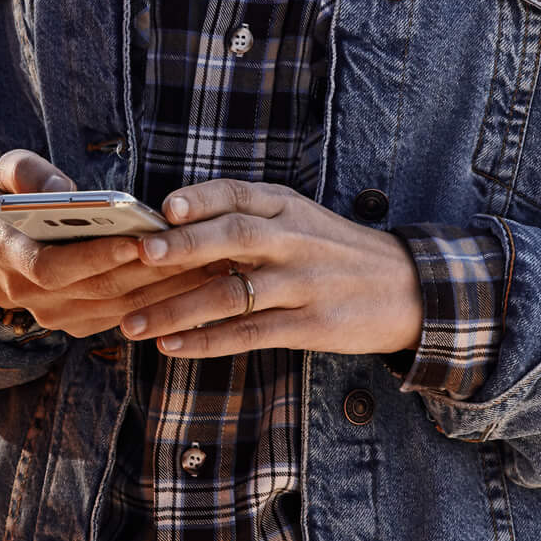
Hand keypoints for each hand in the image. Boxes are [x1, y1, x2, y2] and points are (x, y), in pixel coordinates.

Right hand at [0, 151, 222, 338]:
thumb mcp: (0, 176)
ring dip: (167, 289)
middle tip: (197, 249)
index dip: (96, 256)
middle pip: (100, 289)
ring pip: (120, 307)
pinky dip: (162, 301)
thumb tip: (61, 188)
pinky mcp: (80, 325)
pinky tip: (197, 281)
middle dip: (151, 270)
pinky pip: (126, 316)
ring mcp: (58, 316)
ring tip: (210, 263)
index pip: (54, 266)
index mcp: (8, 257)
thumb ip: (26, 173)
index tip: (137, 240)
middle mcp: (33, 297)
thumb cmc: (2, 205)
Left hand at [115, 179, 424, 359]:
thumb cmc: (336, 251)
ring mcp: (303, 284)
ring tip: (133, 323)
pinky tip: (173, 347)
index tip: (164, 207)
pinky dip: (208, 342)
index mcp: (287, 206)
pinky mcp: (310, 325)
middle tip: (140, 255)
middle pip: (234, 237)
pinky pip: (250, 333)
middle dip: (184, 245)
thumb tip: (173, 224)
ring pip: (233, 294)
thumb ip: (249, 217)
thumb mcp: (301, 219)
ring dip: (178, 309)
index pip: (237, 193)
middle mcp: (294, 240)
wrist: (406, 289)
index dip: (200, 198)